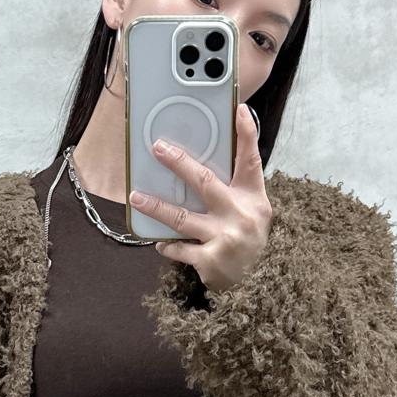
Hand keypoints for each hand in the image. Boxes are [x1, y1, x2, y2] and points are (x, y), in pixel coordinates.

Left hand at [128, 103, 272, 294]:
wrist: (260, 286)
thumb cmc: (249, 240)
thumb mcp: (253, 211)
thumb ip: (234, 189)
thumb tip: (200, 165)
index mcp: (253, 198)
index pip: (251, 160)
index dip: (246, 134)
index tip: (238, 110)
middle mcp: (241, 214)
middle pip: (205, 182)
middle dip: (179, 163)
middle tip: (158, 148)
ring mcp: (225, 238)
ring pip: (182, 217)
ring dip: (155, 206)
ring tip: (136, 197)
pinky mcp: (210, 260)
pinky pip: (179, 248)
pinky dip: (167, 246)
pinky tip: (158, 242)